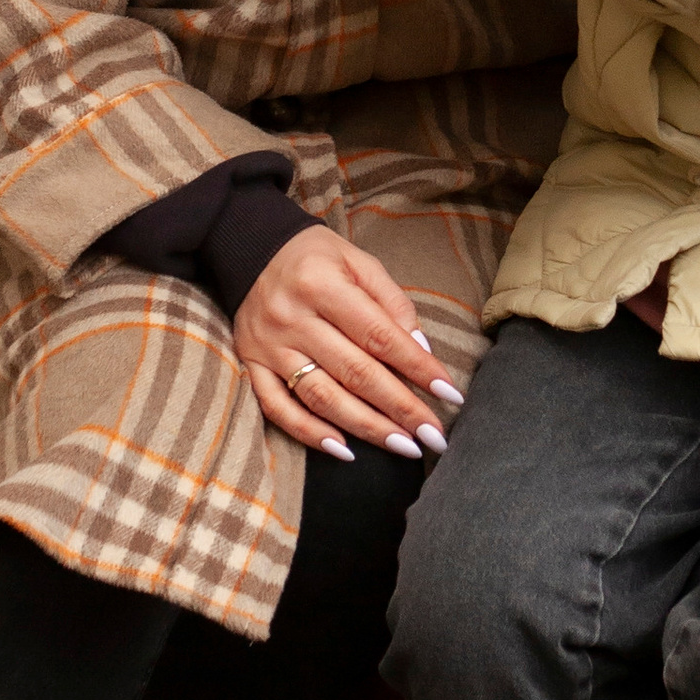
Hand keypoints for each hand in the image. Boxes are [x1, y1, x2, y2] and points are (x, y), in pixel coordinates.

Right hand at [233, 226, 462, 465]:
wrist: (249, 248)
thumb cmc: (316, 257)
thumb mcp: (358, 261)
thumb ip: (392, 303)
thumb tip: (421, 352)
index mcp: (322, 285)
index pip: (379, 335)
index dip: (417, 368)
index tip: (449, 394)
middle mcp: (293, 318)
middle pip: (355, 373)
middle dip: (400, 409)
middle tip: (434, 436)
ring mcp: (269, 346)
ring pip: (322, 397)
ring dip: (366, 428)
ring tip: (404, 447)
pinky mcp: (251, 365)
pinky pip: (278, 409)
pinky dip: (310, 433)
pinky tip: (344, 450)